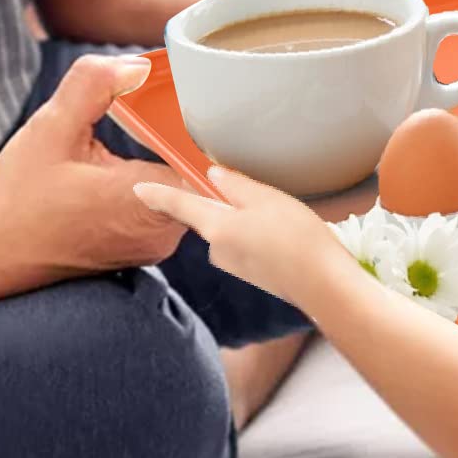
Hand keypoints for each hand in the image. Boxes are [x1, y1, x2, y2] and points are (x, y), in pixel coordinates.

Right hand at [0, 54, 191, 285]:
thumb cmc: (16, 198)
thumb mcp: (50, 129)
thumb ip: (93, 86)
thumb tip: (136, 65)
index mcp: (146, 205)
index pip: (208, 156)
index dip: (204, 122)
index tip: (191, 100)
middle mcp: (162, 232)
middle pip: (205, 168)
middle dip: (191, 132)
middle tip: (173, 104)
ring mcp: (155, 243)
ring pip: (190, 183)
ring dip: (176, 152)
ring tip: (156, 126)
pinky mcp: (144, 245)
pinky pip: (172, 199)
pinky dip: (163, 172)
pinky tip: (145, 152)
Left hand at [135, 164, 345, 313]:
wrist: (318, 282)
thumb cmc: (295, 236)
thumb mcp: (267, 199)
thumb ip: (236, 185)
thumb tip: (212, 175)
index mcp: (217, 228)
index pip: (181, 206)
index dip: (159, 195)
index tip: (138, 188)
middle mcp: (217, 249)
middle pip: (213, 215)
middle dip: (232, 202)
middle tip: (267, 197)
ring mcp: (233, 264)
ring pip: (233, 229)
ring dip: (250, 218)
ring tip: (285, 217)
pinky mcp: (249, 272)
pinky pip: (246, 243)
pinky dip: (261, 234)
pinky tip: (286, 234)